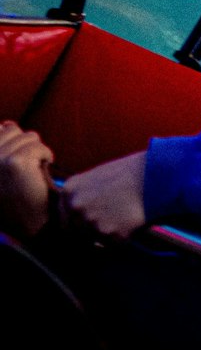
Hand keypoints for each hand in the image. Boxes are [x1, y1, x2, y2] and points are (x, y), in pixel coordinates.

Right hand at [0, 120, 55, 237]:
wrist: (37, 225)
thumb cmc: (22, 201)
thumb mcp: (1, 175)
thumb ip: (1, 151)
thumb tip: (6, 124)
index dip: (11, 140)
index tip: (19, 159)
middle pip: (11, 130)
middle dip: (26, 145)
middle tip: (29, 167)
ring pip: (27, 136)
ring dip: (37, 151)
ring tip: (34, 172)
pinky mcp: (15, 162)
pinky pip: (38, 146)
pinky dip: (46, 156)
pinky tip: (41, 174)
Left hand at [63, 150, 148, 238]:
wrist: (157, 174)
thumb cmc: (132, 173)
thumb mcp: (98, 177)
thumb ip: (83, 196)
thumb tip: (79, 215)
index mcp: (70, 190)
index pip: (65, 221)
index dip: (79, 225)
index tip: (92, 224)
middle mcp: (76, 206)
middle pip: (77, 233)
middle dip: (92, 233)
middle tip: (112, 224)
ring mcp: (92, 221)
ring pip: (96, 239)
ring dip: (110, 234)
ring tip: (127, 216)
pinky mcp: (110, 233)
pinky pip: (115, 242)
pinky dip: (125, 236)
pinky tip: (135, 220)